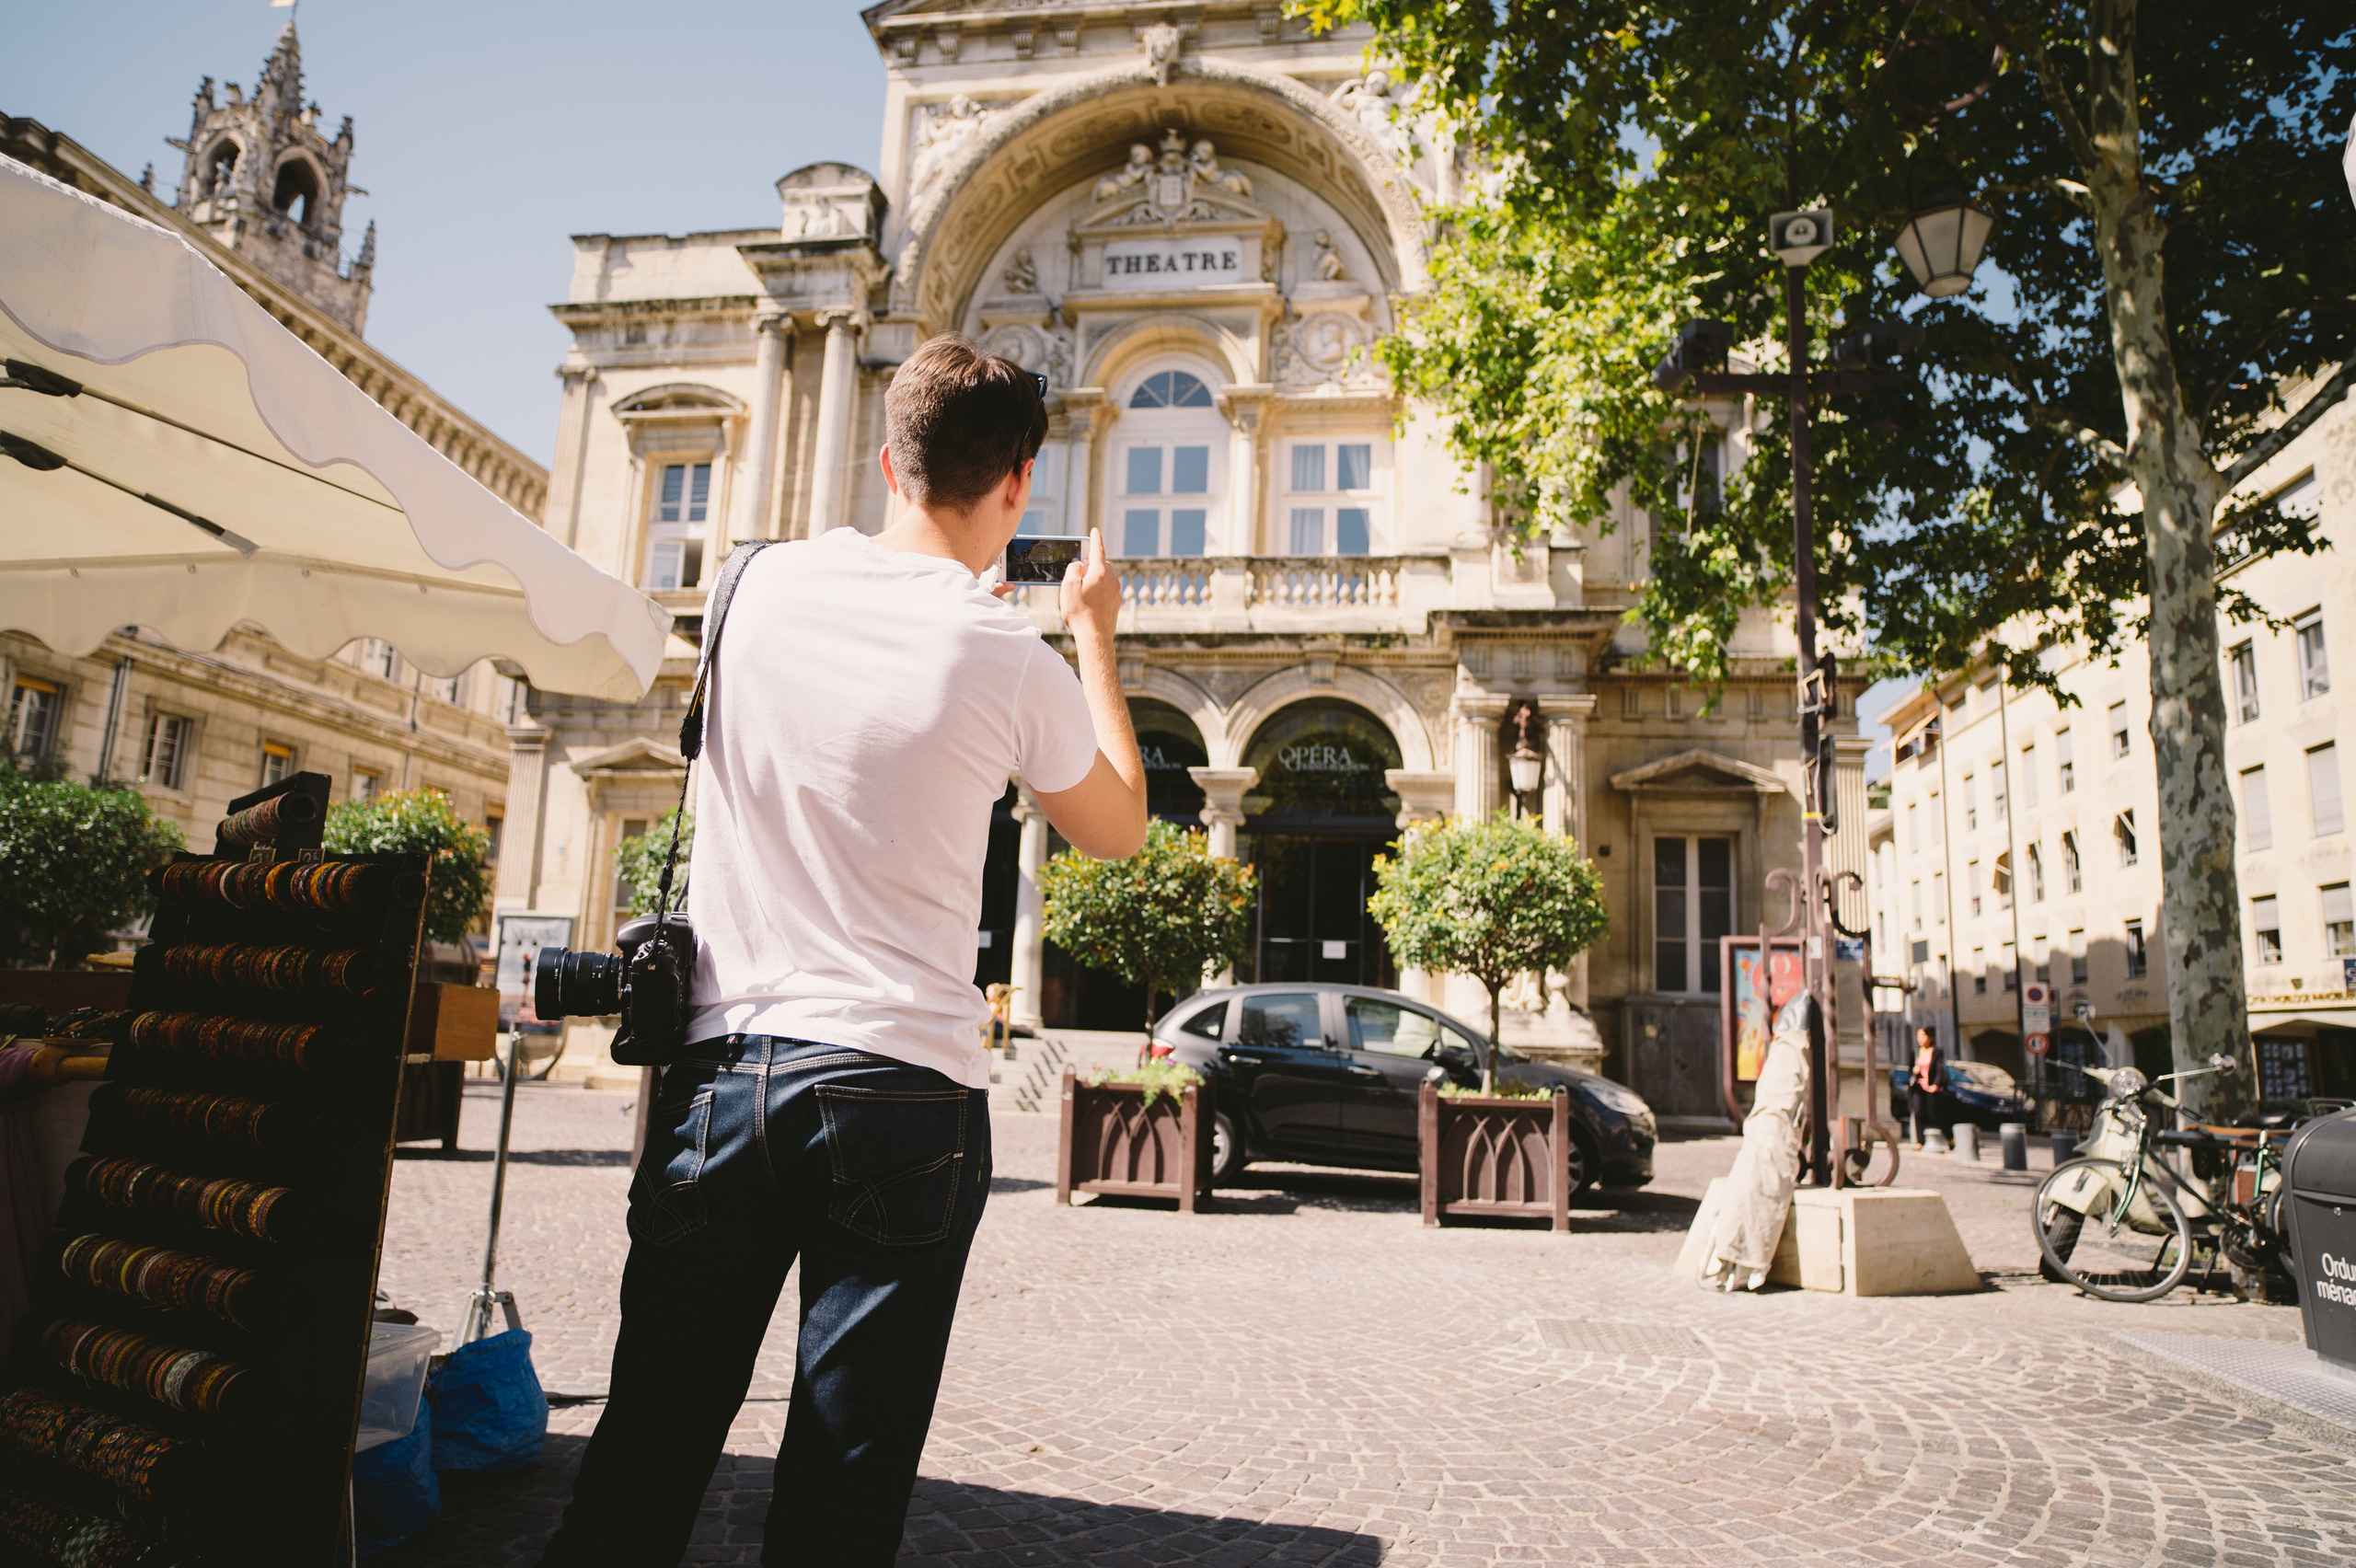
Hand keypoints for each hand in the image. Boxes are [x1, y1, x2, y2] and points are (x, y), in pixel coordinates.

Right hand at [1061, 528, 1119, 645]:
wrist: (1095, 638)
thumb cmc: (1079, 613)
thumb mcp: (1069, 587)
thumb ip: (1073, 569)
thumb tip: (1080, 565)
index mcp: (1100, 573)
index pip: (1098, 550)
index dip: (1095, 539)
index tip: (1095, 530)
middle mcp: (1112, 580)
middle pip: (1103, 564)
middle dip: (1093, 563)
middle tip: (1081, 568)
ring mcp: (1116, 593)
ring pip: (1106, 577)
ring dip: (1096, 577)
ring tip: (1082, 588)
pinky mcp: (1116, 604)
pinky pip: (1108, 590)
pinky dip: (1099, 589)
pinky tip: (1090, 601)